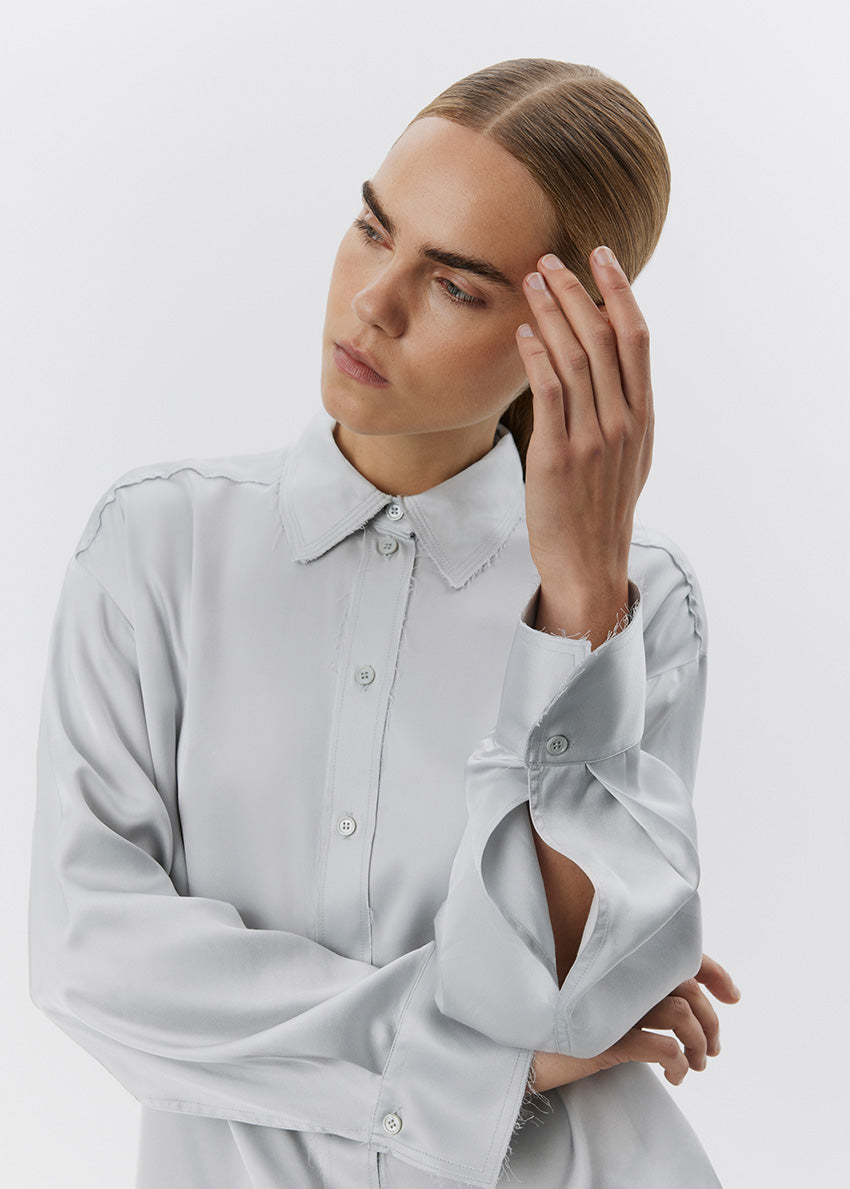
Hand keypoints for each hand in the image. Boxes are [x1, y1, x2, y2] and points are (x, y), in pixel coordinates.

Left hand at [516, 248, 653, 646]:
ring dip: (551, 313)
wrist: (589, 561)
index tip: (600, 257)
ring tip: (529, 282)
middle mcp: (623, 422)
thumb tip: (608, 361)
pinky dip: (537, 357)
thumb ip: (624, 409)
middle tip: (549, 260)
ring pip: (575, 358)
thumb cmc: (602, 507)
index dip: (619, 292)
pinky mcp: (559, 457)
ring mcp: (593, 439)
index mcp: (643, 416)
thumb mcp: (629, 455)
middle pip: (603, 338)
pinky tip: (523, 332)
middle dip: (575, 291)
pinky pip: (549, 394)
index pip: (636, 338)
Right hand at [529, 952, 740, 1093]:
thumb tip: (680, 1006)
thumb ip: (631, 990)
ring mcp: (614, 1002)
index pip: (678, 954)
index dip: (713, 971)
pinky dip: (678, 1062)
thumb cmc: (559, 1026)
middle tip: (713, 1048)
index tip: (732, 995)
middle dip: (710, 1020)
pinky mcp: (610, 1034)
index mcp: (618, 961)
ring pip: (683, 1014)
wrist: (523, 1050)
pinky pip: (665, 1046)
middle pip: (687, 987)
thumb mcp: (600, 1000)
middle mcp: (619, 974)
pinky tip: (674, 1076)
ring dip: (698, 1043)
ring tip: (695, 1065)